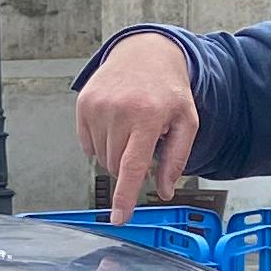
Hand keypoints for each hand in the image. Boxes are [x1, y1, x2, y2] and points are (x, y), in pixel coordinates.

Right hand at [77, 32, 198, 221]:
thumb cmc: (167, 90)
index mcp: (148, 115)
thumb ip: (176, 159)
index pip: (132, 165)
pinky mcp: (83, 104)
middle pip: (116, 166)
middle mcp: (119, 109)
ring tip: (131, 126)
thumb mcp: (186, 122)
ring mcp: (98, 106)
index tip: (118, 217)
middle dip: (129, 164)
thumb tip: (165, 191)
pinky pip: (87, 145)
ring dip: (116, 152)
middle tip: (143, 140)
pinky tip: (115, 123)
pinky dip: (101, 142)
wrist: (145, 53)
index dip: (125, 195)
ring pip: (101, 158)